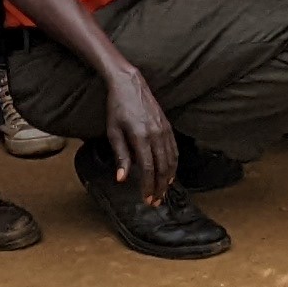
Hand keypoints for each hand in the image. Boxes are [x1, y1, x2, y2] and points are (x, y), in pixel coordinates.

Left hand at [99, 64, 178, 206]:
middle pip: (163, 167)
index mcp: (141, 136)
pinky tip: (171, 174)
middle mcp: (156, 134)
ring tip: (163, 192)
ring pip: (172, 160)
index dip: (148, 186)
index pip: (148, 168)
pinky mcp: (168, 126)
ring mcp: (164, 130)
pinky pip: (174, 150)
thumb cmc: (117, 108)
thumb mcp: (113, 132)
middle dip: (160, 187)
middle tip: (156, 202)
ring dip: (169, 179)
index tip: (146, 199)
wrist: (129, 84)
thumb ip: (120, 156)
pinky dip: (174, 165)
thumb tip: (122, 178)